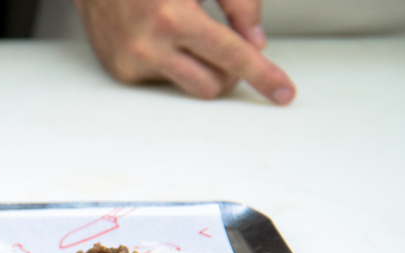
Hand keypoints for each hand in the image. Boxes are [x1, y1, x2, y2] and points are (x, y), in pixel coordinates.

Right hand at [72, 0, 295, 103]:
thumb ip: (238, 3)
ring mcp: (133, 62)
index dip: (262, 75)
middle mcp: (150, 45)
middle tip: (231, 48)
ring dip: (205, 69)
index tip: (282, 92)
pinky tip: (162, 39)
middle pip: (214, 83)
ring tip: (195, 39)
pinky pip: (166, 81)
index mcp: (173, 17)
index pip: (232, 55)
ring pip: (191, 86)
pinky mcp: (122, 72)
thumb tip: (255, 41)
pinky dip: (175, 63)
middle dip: (231, 71)